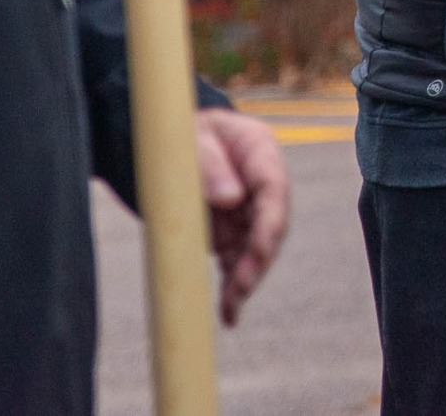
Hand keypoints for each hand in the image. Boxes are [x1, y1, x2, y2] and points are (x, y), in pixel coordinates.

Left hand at [195, 108, 289, 325]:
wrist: (171, 138)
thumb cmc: (184, 130)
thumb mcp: (191, 136)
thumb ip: (209, 163)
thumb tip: (232, 198)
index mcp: (260, 152)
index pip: (273, 191)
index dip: (270, 223)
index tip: (259, 250)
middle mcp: (260, 186)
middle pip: (269, 227)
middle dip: (257, 260)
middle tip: (239, 288)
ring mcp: (247, 211)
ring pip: (254, 251)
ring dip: (245, 280)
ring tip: (230, 309)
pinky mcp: (230, 232)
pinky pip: (234, 262)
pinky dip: (231, 288)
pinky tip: (229, 315)